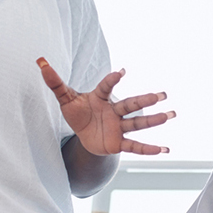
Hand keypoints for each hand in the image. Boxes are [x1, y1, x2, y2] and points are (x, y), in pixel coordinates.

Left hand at [38, 61, 171, 156]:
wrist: (84, 135)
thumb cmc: (77, 113)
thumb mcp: (65, 99)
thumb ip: (54, 82)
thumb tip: (40, 62)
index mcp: (100, 98)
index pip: (106, 87)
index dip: (112, 80)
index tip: (121, 72)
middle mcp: (113, 111)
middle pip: (130, 105)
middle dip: (145, 100)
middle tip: (163, 94)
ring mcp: (118, 127)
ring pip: (137, 123)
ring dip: (154, 120)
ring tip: (171, 115)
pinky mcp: (118, 142)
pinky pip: (134, 146)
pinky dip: (148, 149)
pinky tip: (165, 150)